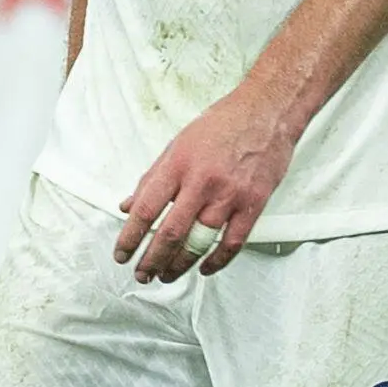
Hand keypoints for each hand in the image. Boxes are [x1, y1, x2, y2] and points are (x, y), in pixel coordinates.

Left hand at [114, 83, 297, 282]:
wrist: (266, 111)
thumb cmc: (222, 124)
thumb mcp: (178, 144)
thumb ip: (153, 178)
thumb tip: (128, 206)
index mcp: (179, 164)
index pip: (146, 209)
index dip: (129, 237)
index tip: (121, 254)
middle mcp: (202, 181)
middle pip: (170, 233)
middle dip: (152, 260)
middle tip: (142, 274)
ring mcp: (229, 194)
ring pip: (199, 243)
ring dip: (179, 266)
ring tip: (167, 275)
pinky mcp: (253, 204)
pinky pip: (231, 243)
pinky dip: (216, 262)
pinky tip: (204, 269)